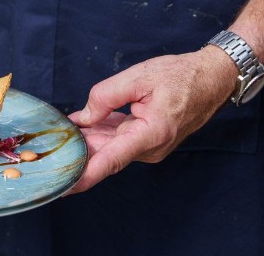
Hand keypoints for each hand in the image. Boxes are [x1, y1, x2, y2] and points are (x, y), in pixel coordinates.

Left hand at [65, 47, 236, 193]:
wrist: (212, 79)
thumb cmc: (180, 76)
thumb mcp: (138, 77)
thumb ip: (106, 96)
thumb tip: (84, 118)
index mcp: (151, 133)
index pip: (111, 161)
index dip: (85, 176)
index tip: (64, 187)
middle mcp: (151, 147)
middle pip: (105, 154)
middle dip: (78, 150)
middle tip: (51, 143)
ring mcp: (150, 147)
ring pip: (110, 148)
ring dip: (89, 139)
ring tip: (65, 127)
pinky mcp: (149, 142)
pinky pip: (120, 141)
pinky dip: (102, 134)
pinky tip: (84, 123)